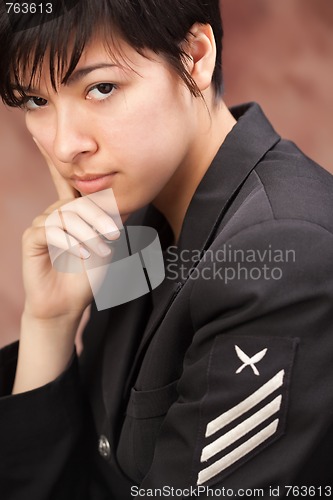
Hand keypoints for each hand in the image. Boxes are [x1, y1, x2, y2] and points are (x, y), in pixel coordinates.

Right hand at [22, 139, 120, 321]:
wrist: (69, 304)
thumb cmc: (88, 276)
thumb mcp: (105, 246)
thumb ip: (108, 223)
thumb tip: (122, 202)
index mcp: (72, 212)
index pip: (65, 180)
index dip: (56, 159)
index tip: (43, 133)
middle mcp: (55, 214)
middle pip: (78, 202)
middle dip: (99, 217)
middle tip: (115, 235)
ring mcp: (42, 225)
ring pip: (67, 215)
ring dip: (88, 233)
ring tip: (100, 251)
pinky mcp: (32, 239)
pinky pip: (51, 229)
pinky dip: (70, 242)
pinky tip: (83, 256)